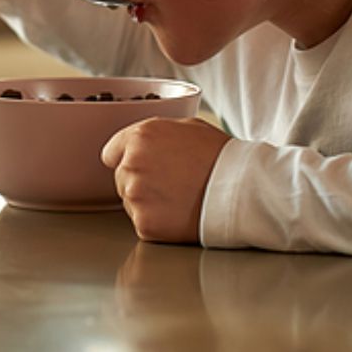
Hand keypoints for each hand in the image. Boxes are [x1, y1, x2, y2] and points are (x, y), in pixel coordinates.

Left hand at [101, 117, 229, 243]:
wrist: (239, 188)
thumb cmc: (219, 156)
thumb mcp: (189, 126)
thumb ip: (156, 133)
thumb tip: (139, 143)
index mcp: (140, 137)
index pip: (112, 153)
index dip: (129, 159)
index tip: (144, 166)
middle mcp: (132, 165)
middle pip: (122, 178)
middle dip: (142, 180)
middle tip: (172, 182)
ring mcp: (136, 197)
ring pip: (130, 202)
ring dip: (148, 201)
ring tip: (179, 197)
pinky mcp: (145, 224)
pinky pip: (143, 223)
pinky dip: (158, 221)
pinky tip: (180, 212)